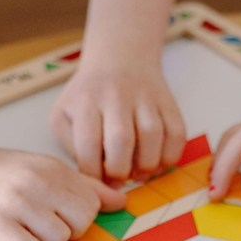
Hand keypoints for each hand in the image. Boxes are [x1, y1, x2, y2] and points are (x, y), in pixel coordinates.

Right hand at [0, 141, 125, 240]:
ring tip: (22, 228)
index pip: (93, 203)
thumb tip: (120, 202)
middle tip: (41, 224)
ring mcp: (17, 203)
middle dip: (66, 231)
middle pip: (81, 223)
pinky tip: (12, 239)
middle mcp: (38, 182)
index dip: (79, 216)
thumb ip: (82, 185)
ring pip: (58, 240)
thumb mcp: (41, 168)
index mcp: (52, 168)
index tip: (58, 213)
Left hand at [49, 63, 185, 183]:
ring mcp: (145, 97)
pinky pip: (176, 133)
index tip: (98, 181)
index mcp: (85, 101)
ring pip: (153, 136)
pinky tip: (158, 162)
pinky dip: (170, 155)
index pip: (88, 145)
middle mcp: (116, 96)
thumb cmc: (88, 95)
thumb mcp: (64, 115)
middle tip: (119, 178)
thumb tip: (96, 176)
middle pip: (121, 140)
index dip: (94, 173)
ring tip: (139, 172)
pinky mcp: (167, 101)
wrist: (120, 59)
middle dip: (120, 170)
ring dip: (147, 165)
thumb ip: (72, 146)